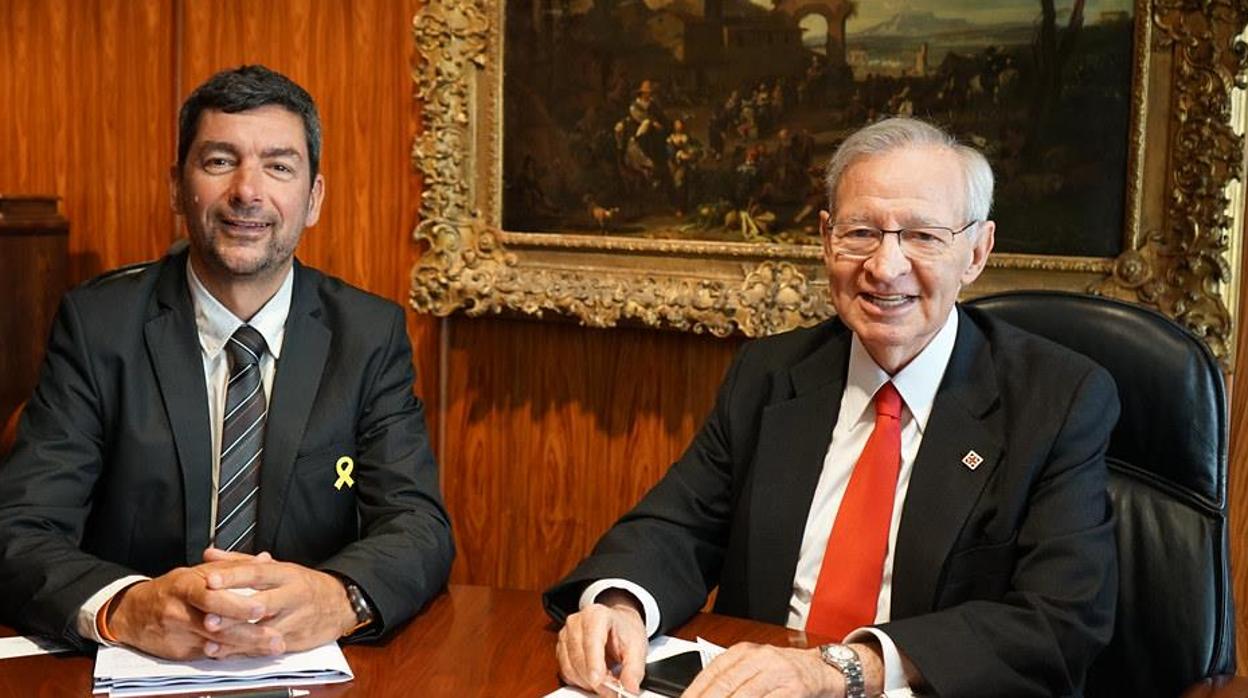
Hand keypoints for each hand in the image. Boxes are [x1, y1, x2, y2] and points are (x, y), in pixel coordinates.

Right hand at [107, 551, 274, 659]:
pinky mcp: (180, 651)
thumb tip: (265, 559)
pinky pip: (209, 655)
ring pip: (216, 643)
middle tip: (274, 635)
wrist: (133, 613)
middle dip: (248, 632)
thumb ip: (234, 567)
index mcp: (185, 586)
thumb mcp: (199, 571)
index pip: (210, 596)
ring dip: (247, 646)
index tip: (260, 608)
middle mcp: (180, 611)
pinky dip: (232, 655)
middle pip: (216, 625)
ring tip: (271, 646)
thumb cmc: (172, 590)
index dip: (235, 604)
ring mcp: (179, 634)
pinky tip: (252, 654)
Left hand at [201, 554, 357, 656]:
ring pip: (263, 631)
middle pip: (261, 604)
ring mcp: (295, 620)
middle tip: (208, 618)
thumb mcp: (279, 567)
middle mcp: (292, 596)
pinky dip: (245, 652)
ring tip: (212, 642)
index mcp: (286, 574)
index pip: (257, 573)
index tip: (210, 580)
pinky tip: (226, 653)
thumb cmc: (305, 585)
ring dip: (236, 639)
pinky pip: (267, 647)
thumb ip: (241, 562)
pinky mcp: (295, 640)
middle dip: (233, 613)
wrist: (342, 603)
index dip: (233, 576)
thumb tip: (211, 553)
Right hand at [555, 591, 648, 696]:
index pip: (590, 641)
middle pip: (579, 657)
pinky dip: (580, 681)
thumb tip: (630, 688)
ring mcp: (565, 635)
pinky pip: (566, 672)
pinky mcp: (561, 649)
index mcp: (596, 615)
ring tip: (606, 681)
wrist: (617, 624)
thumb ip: (634, 669)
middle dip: (595, 679)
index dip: (594, 663)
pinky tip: (594, 678)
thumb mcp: (637, 647)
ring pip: (570, 668)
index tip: (599, 681)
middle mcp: (576, 623)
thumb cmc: (625, 631)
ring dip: (588, 682)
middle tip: (613, 690)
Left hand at [683, 643, 841, 697]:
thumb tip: (702, 694)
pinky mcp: (794, 688)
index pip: (711, 672)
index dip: (695, 691)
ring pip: (745, 694)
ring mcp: (777, 672)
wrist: (822, 669)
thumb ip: (730, 681)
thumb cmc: (784, 671)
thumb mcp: (754, 668)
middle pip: (725, 684)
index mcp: (744, 653)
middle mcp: (759, 658)